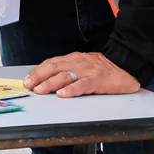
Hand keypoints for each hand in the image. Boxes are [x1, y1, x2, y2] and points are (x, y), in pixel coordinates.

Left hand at [24, 52, 138, 97]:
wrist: (126, 64)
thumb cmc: (103, 67)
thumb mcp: (82, 65)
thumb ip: (68, 70)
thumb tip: (49, 80)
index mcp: (73, 59)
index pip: (51, 63)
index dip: (38, 71)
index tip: (27, 79)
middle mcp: (77, 63)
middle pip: (54, 68)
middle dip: (39, 77)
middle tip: (28, 85)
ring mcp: (87, 71)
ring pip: (65, 76)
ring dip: (50, 83)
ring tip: (40, 90)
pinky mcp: (97, 80)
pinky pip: (82, 85)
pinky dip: (71, 90)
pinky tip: (63, 94)